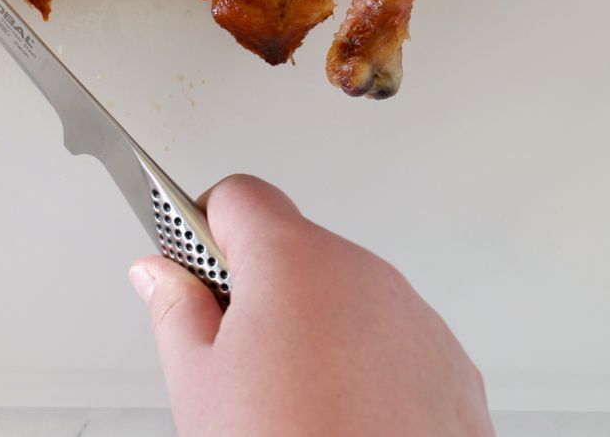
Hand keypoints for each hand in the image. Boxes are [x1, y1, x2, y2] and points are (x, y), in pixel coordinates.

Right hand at [129, 175, 492, 436]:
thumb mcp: (200, 386)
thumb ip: (176, 311)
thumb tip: (158, 273)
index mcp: (296, 262)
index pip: (239, 196)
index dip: (204, 228)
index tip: (191, 265)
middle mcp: (365, 274)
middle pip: (295, 250)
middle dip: (260, 291)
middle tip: (234, 359)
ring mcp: (415, 318)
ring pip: (346, 298)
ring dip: (316, 330)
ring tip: (292, 405)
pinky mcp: (451, 365)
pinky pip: (393, 342)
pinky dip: (367, 368)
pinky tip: (341, 418)